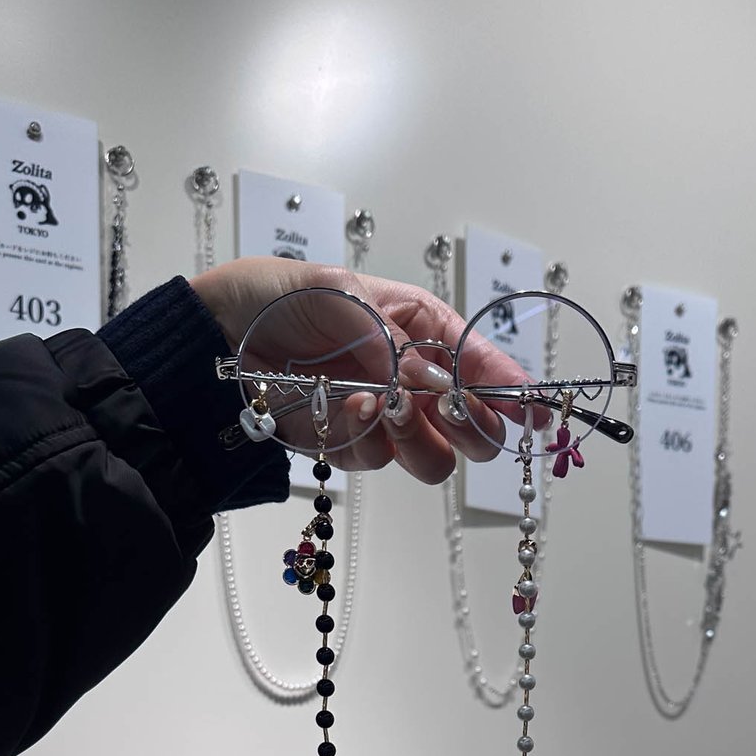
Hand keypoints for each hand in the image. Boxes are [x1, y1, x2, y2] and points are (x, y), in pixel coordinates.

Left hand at [192, 258, 533, 484]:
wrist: (222, 335)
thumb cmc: (285, 296)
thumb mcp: (347, 293)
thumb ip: (399, 340)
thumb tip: (440, 378)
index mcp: (421, 328)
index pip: (481, 363)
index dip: (512, 388)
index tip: (534, 408)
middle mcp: (413, 379)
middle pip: (474, 427)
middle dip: (475, 425)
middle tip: (452, 409)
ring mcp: (384, 419)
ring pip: (436, 459)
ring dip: (420, 439)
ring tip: (384, 406)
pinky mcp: (350, 446)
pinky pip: (380, 462)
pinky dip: (369, 441)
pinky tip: (347, 410)